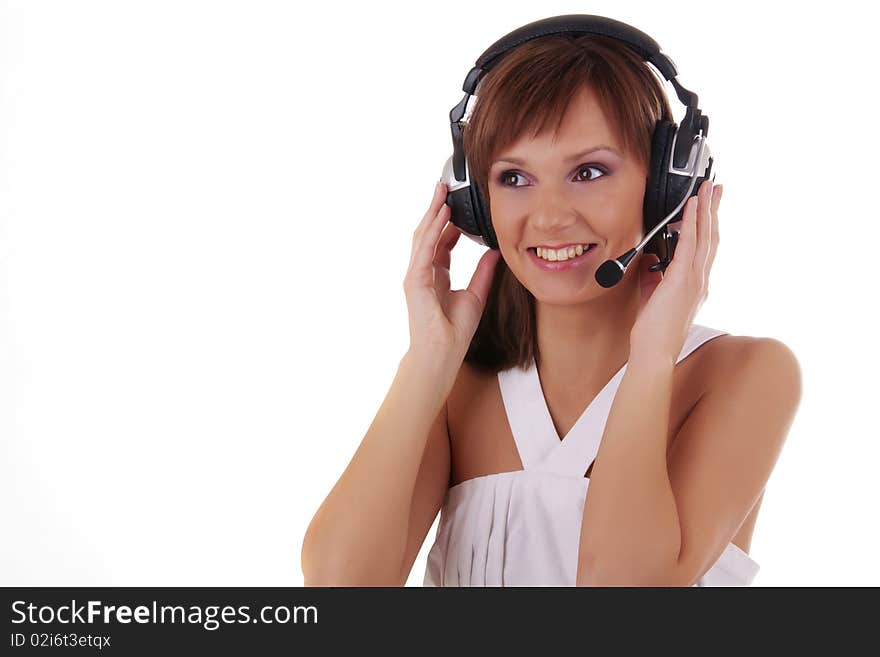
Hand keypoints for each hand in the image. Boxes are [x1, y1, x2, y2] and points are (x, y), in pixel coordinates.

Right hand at [403, 181, 500, 359]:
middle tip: (444, 186)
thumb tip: (496, 251)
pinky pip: (425, 250)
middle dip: (436, 208)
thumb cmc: (455, 331)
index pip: (441, 240)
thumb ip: (484, 271)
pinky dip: (434, 231)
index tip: (457, 203)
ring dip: (432, 212)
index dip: (449, 221)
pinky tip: (442, 215)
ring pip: (423, 236)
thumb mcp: (477, 294)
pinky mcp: (415, 280)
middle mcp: (424, 271)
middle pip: (429, 232)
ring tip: (441, 192)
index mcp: (436, 274)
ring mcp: (417, 274)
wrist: (442, 353)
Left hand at [630, 179, 721, 361]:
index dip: (709, 225)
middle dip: (714, 210)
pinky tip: (692, 207)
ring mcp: (694, 280)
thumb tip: (649, 264)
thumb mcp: (652, 298)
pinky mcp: (682, 280)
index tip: (709, 206)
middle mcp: (700, 280)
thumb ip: (653, 279)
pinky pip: (689, 245)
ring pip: (705, 236)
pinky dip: (691, 223)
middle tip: (717, 187)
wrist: (654, 352)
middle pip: (712, 237)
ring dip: (706, 209)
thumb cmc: (653, 332)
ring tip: (707, 188)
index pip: (705, 248)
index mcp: (696, 285)